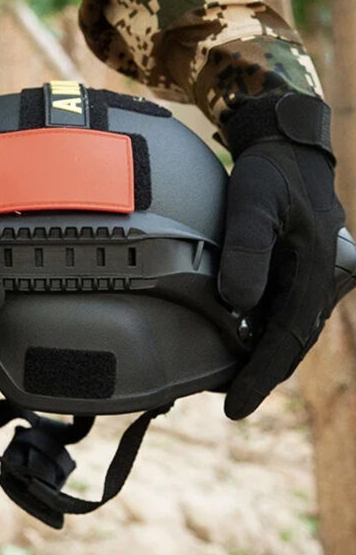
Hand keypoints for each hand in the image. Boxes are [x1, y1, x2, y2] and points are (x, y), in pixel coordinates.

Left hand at [219, 94, 344, 418]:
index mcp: (316, 268)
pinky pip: (289, 313)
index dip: (260, 375)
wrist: (289, 147)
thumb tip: (237, 304)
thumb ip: (246, 249)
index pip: (287, 337)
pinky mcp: (307, 272)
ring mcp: (319, 276)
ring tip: (230, 382)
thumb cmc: (269, 174)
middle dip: (262, 374)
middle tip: (229, 401)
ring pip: (292, 331)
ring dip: (264, 357)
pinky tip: (243, 344)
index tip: (235, 407)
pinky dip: (267, 334)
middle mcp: (325, 278)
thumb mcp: (252, 203)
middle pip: (293, 341)